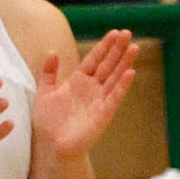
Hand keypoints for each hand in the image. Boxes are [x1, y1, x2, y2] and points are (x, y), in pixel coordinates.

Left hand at [33, 28, 136, 157]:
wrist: (52, 146)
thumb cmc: (49, 122)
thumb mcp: (45, 92)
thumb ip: (48, 72)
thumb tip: (52, 51)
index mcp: (79, 81)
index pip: (95, 59)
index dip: (104, 46)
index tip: (115, 32)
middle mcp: (92, 88)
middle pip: (108, 64)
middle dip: (117, 49)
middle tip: (128, 33)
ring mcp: (99, 100)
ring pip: (115, 77)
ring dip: (125, 63)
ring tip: (134, 48)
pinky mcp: (104, 114)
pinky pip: (115, 97)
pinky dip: (122, 85)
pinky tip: (131, 73)